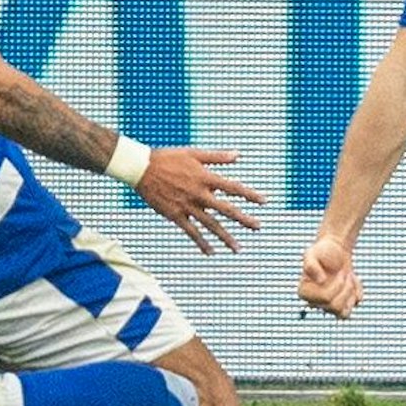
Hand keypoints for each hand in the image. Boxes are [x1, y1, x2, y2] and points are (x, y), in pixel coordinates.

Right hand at [133, 148, 264, 254]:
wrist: (142, 169)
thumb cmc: (168, 158)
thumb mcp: (194, 153)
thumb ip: (217, 157)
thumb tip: (238, 155)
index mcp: (205, 177)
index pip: (233, 188)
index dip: (250, 194)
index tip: (264, 201)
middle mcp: (199, 193)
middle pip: (226, 209)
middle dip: (244, 219)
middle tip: (258, 227)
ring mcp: (187, 206)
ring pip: (211, 225)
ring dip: (226, 237)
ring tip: (239, 248)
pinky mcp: (175, 215)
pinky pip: (191, 232)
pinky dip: (202, 243)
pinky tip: (211, 252)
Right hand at [298, 234, 362, 318]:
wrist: (337, 251)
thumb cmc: (322, 251)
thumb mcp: (312, 253)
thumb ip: (311, 265)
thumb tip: (321, 281)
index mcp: (304, 292)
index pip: (324, 299)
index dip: (336, 286)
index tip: (337, 271)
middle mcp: (314, 302)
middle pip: (334, 307)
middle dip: (344, 288)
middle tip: (344, 273)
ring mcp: (327, 306)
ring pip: (341, 314)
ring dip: (350, 293)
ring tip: (349, 278)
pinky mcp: (339, 307)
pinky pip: (348, 312)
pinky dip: (355, 296)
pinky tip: (353, 281)